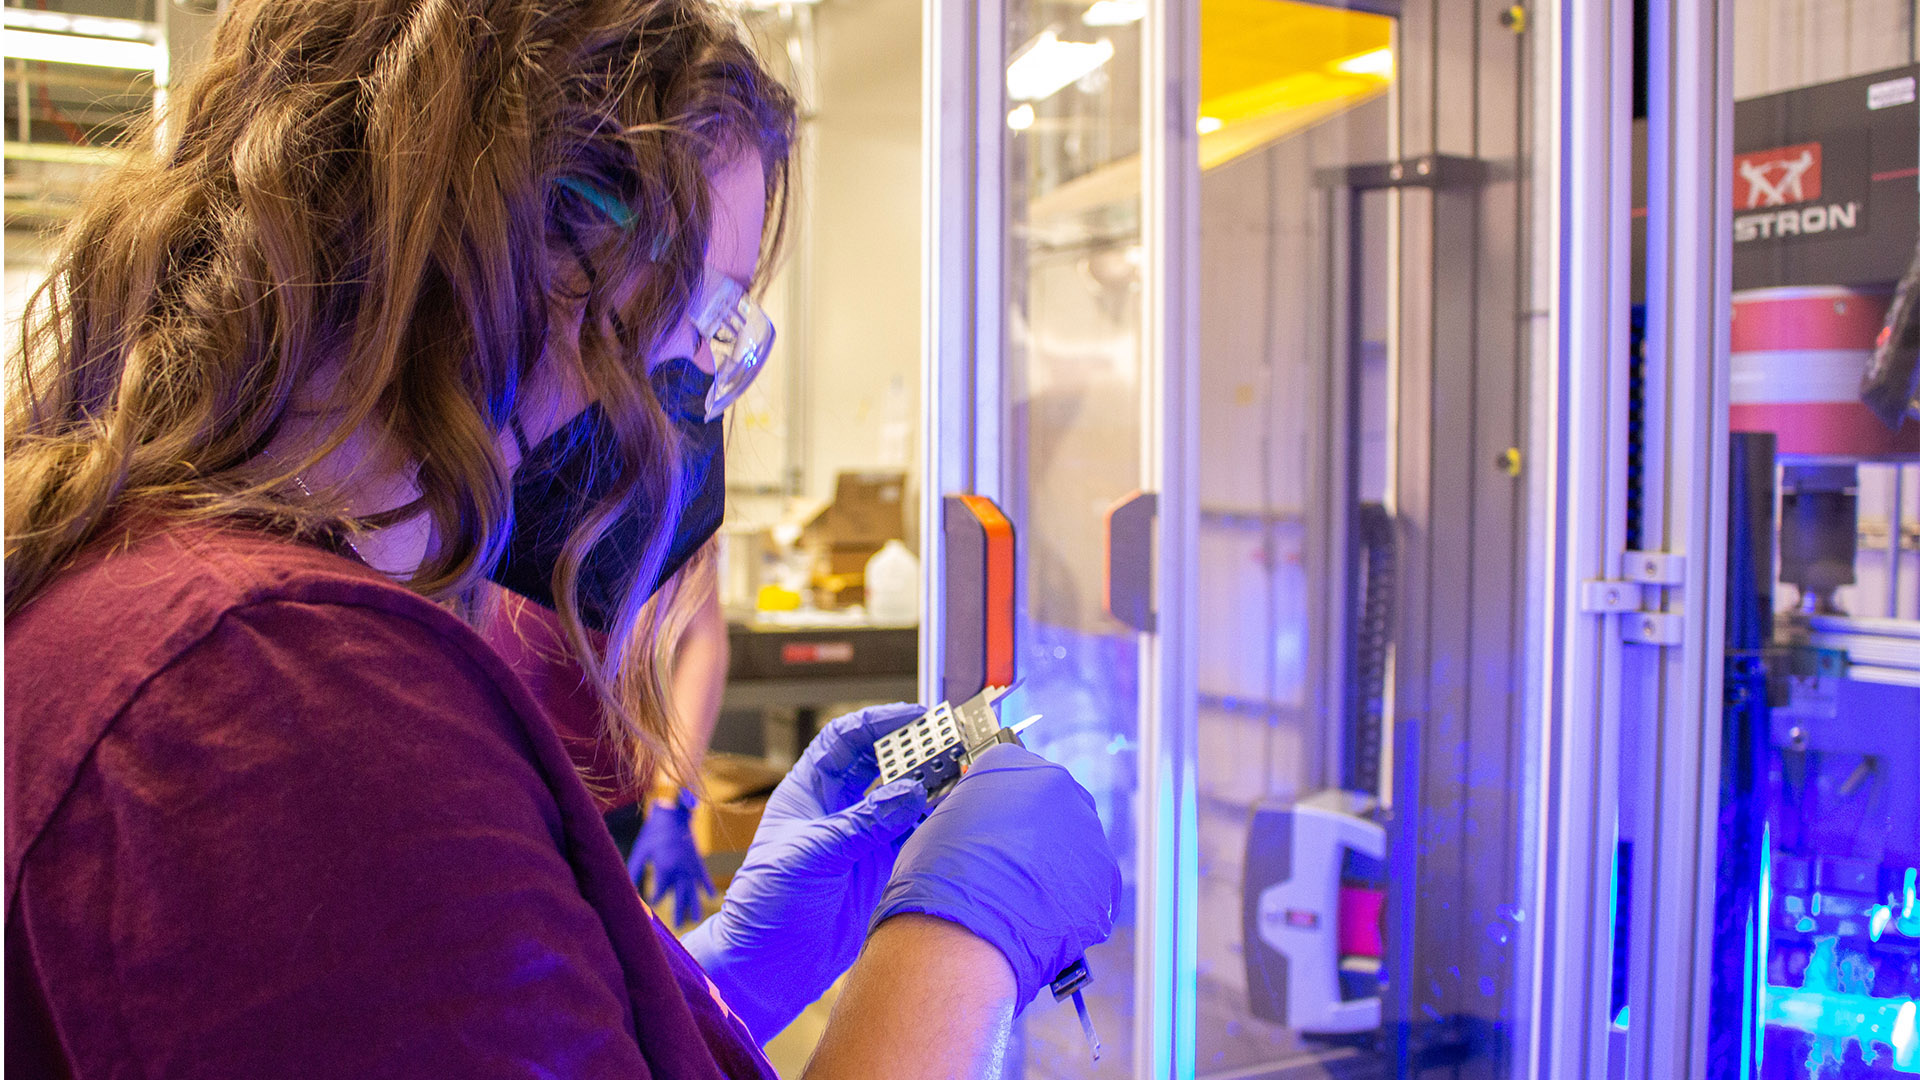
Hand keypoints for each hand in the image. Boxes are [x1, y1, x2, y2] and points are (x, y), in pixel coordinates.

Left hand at [627, 794, 714, 927]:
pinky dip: (707, 886)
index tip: (650, 904)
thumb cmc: (652, 832)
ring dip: (695, 905)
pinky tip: (711, 897)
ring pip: (694, 890)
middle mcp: (681, 869)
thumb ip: (634, 870)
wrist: (674, 814)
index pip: (661, 891)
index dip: (656, 899)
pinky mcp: (697, 860)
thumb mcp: (641, 851)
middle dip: (679, 911)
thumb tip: (628, 889)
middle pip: (681, 896)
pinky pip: (704, 876)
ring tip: (695, 920)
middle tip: (678, 926)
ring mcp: (691, 865)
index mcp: (665, 867)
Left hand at [682, 702, 929, 1042]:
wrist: (766, 966)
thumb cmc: (766, 904)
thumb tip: (910, 791)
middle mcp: (836, 808)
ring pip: (902, 799)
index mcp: (808, 791)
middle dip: (914, 750)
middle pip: (881, 763)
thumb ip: (863, 823)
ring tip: (960, 776)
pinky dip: (933, 825)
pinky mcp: (878, 869)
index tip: (917, 716)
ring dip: (929, 787)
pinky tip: (953, 819)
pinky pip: (912, 836)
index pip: (846, 740)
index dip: (880, 722)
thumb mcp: (813, 854)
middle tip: (950, 743)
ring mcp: (860, 838)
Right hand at [868, 742, 1120, 1011]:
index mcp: (1012, 764)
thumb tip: (979, 832)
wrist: (964, 931)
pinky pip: (1091, 888)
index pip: (1015, 775)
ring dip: (1057, 871)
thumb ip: (973, 817)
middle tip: (1014, 868)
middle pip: (1055, 806)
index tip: (1000, 829)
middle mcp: (1057, 786)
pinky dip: (1071, 905)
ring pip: (1075, 848)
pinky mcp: (1106, 876)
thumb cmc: (938, 879)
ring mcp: (1087, 831)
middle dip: (1039, 836)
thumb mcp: (942, 825)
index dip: (1005, 808)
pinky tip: (1043, 919)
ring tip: (1025, 902)